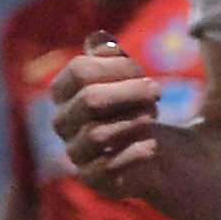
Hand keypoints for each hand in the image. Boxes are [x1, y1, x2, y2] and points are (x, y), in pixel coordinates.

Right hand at [51, 36, 171, 201]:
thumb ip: (112, 55)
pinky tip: (153, 146)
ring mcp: (76, 154)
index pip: (80, 70)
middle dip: (130, 92)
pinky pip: (107, 169)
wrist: (157, 151)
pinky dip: (134, 154)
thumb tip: (100, 38)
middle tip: (157, 91)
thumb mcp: (127, 74)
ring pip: (98, 134)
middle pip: (90, 100)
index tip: (141, 71)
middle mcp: (63, 123)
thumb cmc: (136, 105)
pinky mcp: (95, 181)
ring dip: (134, 121)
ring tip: (154, 117)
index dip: (116, 66)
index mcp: (64, 92)